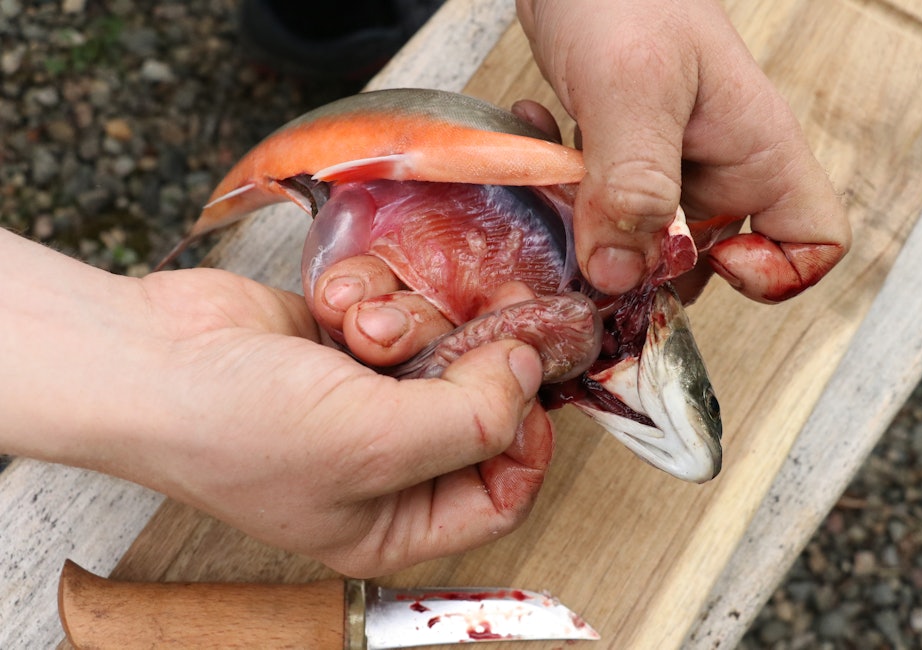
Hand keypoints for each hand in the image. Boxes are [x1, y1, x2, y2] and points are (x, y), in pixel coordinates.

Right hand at [0, 230, 548, 577]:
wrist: (147, 358)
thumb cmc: (239, 430)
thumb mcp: (374, 444)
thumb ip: (472, 418)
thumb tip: (528, 372)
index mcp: (396, 522)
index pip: (504, 493)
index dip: (527, 439)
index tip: (526, 382)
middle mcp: (387, 464)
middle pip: (482, 410)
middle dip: (467, 362)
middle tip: (473, 323)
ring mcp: (367, 398)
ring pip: (443, 347)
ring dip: (407, 323)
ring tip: (361, 328)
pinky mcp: (347, 341)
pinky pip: (397, 309)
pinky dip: (369, 298)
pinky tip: (332, 305)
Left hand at [517, 0, 850, 301]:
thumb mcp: (633, 86)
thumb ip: (634, 183)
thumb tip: (622, 274)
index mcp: (756, 152)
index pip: (814, 240)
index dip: (775, 274)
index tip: (710, 264)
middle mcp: (717, 169)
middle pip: (705, 265)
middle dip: (643, 269)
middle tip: (588, 244)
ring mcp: (665, 166)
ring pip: (638, 242)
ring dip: (587, 231)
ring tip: (550, 185)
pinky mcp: (615, 159)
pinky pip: (594, 207)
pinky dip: (560, 192)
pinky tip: (536, 137)